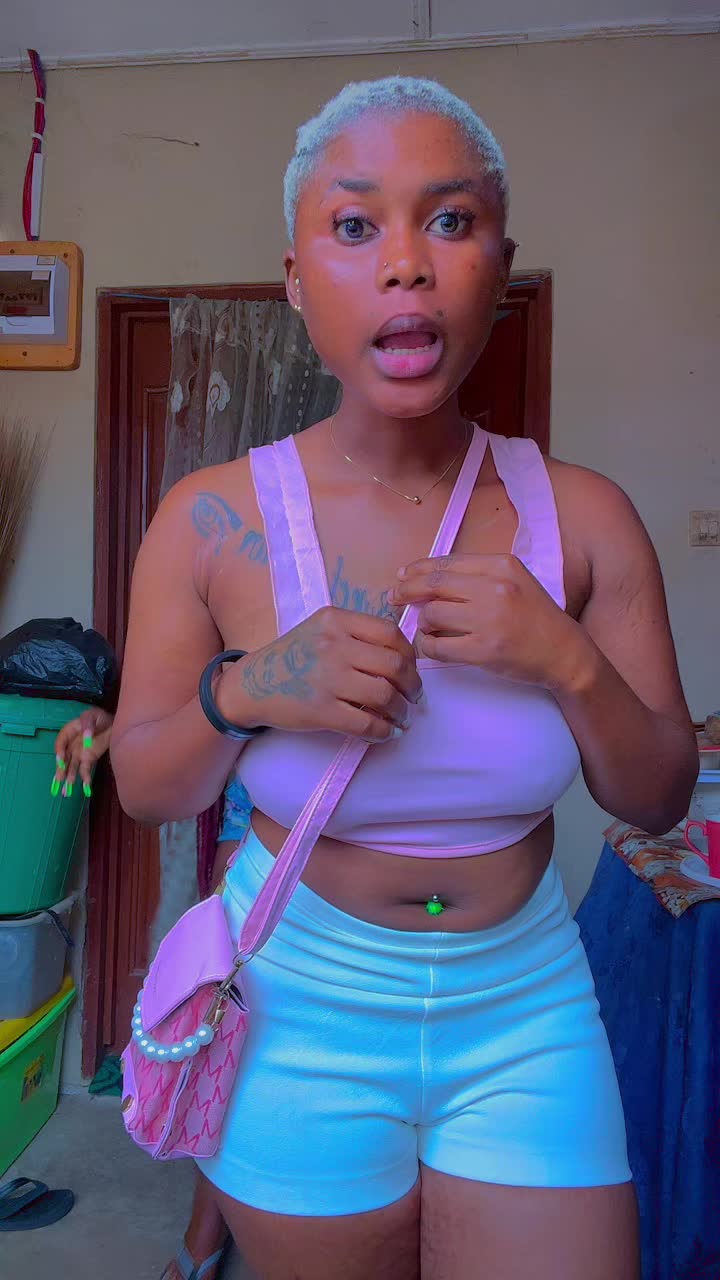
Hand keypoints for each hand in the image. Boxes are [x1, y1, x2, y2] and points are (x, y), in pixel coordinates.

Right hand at [52, 707, 114, 797]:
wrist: (112, 724)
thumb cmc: (99, 717)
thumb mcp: (93, 715)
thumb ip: (88, 724)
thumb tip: (86, 738)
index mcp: (69, 731)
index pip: (61, 742)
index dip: (59, 750)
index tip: (60, 759)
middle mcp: (72, 744)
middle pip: (64, 758)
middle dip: (61, 770)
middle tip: (59, 781)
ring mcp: (79, 753)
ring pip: (72, 767)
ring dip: (69, 779)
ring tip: (66, 792)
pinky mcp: (88, 759)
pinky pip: (84, 769)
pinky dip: (84, 778)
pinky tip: (86, 787)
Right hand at [216, 606, 422, 743]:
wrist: (251, 685)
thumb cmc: (292, 658)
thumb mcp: (321, 630)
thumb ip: (356, 635)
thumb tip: (404, 658)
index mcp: (336, 620)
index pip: (390, 633)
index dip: (410, 655)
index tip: (411, 669)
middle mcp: (333, 645)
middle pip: (394, 664)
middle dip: (412, 685)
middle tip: (414, 697)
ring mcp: (327, 678)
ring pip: (386, 695)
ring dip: (401, 711)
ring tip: (402, 718)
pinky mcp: (321, 710)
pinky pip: (367, 723)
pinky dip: (384, 731)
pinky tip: (387, 732)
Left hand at [388, 553, 585, 690]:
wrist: (564, 652)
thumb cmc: (535, 617)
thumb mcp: (514, 581)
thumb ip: (476, 576)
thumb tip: (426, 578)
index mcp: (501, 565)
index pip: (446, 563)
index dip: (417, 570)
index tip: (401, 577)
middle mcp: (495, 588)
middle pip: (433, 585)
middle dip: (407, 591)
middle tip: (394, 598)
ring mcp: (489, 620)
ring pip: (432, 615)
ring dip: (422, 623)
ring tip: (426, 628)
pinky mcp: (484, 650)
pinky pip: (438, 646)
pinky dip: (428, 646)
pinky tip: (431, 645)